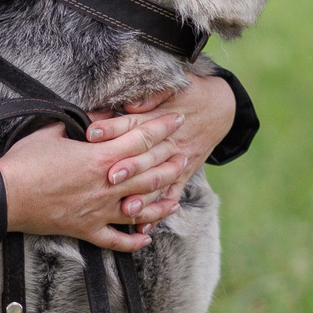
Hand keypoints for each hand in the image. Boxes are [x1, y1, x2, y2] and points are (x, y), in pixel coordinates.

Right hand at [0, 111, 186, 251]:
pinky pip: (116, 239)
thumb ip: (82, 122)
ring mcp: (99, 210)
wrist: (4, 196)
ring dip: (162, 202)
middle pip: (151, 173)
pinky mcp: (86, 230)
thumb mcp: (54, 130)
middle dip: (171, 161)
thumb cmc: (25, 161)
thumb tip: (101, 115)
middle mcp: (107, 185)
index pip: (142, 139)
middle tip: (185, 154)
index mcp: (100, 157)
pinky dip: (133, 241)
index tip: (178, 119)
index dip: (163, 127)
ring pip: (142, 208)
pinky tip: (146, 239)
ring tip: (176, 197)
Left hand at [83, 72, 234, 218]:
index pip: (133, 124)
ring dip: (144, 196)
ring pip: (159, 181)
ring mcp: (177, 161)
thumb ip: (153, 94)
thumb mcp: (175, 85)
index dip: (112, 128)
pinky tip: (146, 227)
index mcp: (161, 118)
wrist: (220, 107)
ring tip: (127, 209)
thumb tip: (132, 103)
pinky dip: (160, 212)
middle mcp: (169, 143)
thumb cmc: (190, 92)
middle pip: (146, 156)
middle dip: (128, 167)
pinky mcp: (183, 174)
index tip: (91, 133)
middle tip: (110, 176)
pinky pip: (171, 195)